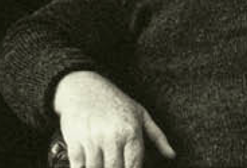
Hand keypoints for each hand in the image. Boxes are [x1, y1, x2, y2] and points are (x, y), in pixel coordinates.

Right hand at [53, 70, 175, 167]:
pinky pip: (78, 166)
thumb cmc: (116, 102)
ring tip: (103, 163)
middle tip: (116, 165)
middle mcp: (113, 136)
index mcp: (131, 131)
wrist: (83, 87)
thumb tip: (172, 155)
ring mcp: (93, 139)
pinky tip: (87, 163)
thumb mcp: (141, 114)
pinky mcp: (74, 141)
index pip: (134, 165)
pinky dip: (82, 167)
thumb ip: (157, 136)